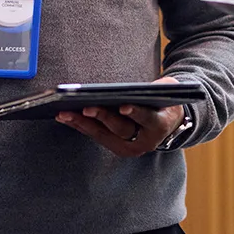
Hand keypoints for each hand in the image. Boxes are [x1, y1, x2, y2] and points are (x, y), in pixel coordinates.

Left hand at [55, 75, 183, 157]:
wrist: (168, 124)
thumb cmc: (165, 101)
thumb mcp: (169, 90)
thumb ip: (160, 87)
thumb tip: (139, 87)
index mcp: (160, 125)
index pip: (147, 118)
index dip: (135, 112)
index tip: (123, 106)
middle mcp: (145, 142)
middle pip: (121, 128)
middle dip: (102, 117)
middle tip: (85, 107)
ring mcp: (129, 147)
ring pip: (104, 135)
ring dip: (83, 124)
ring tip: (64, 113)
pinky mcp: (116, 147)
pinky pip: (96, 136)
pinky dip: (80, 126)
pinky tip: (65, 117)